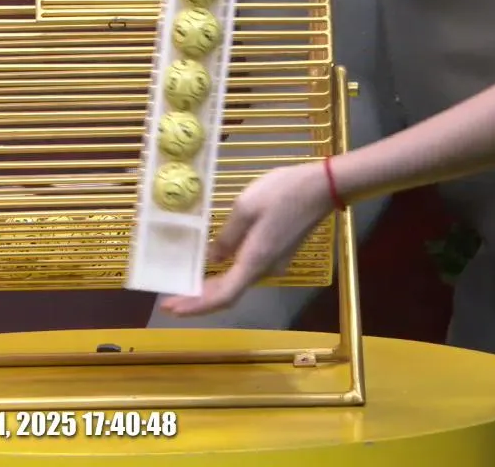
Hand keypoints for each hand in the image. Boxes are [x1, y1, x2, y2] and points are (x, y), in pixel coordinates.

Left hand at [159, 160, 333, 315]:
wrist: (323, 187)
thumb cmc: (283, 193)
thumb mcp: (245, 208)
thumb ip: (226, 237)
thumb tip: (211, 260)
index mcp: (256, 260)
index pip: (223, 296)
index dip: (196, 305)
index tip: (171, 307)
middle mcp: (266, 270)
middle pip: (229, 293)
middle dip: (199, 299)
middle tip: (171, 298)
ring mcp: (275, 263)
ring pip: (238, 282)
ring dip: (212, 287)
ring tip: (186, 284)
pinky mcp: (279, 253)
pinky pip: (247, 270)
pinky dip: (226, 274)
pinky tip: (213, 266)